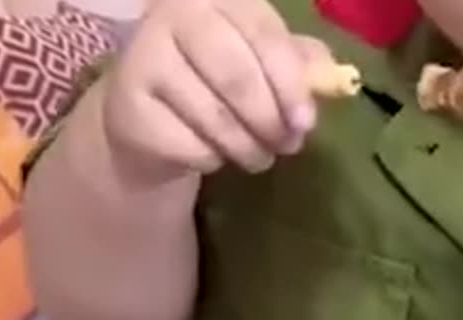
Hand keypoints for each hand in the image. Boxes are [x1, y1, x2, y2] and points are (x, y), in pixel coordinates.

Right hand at [102, 0, 330, 175]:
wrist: (147, 113)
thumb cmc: (214, 78)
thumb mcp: (261, 60)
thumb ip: (299, 62)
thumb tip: (333, 79)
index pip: (263, 35)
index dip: (290, 83)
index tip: (306, 123)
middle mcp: (174, 16)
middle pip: (238, 78)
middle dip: (270, 121)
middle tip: (286, 145)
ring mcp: (145, 59)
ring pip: (216, 119)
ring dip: (248, 149)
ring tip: (258, 157)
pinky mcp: (129, 106)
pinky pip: (190, 146)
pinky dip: (212, 159)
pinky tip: (212, 153)